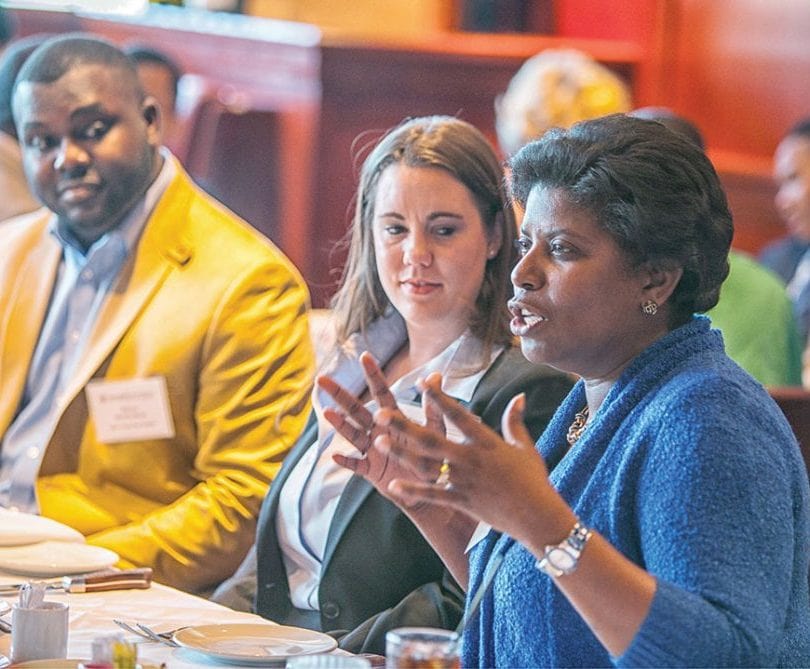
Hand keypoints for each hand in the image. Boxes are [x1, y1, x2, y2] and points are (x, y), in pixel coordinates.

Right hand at [317, 352, 444, 501]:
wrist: (431, 488)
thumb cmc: (433, 457)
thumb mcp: (435, 430)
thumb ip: (433, 406)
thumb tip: (435, 375)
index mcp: (394, 418)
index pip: (381, 393)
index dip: (373, 375)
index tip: (364, 356)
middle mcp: (378, 431)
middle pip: (356, 409)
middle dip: (340, 394)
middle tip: (322, 378)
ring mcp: (372, 450)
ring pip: (352, 434)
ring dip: (340, 424)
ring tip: (327, 412)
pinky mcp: (372, 471)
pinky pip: (356, 465)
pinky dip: (346, 461)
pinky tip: (335, 455)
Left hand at [375, 373, 566, 541]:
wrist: (538, 517)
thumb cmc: (533, 480)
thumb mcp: (524, 447)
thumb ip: (515, 421)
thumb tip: (520, 396)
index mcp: (486, 442)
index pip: (458, 415)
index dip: (439, 397)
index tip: (421, 381)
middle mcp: (471, 459)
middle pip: (431, 439)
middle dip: (405, 426)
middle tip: (381, 414)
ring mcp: (464, 481)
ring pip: (426, 465)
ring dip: (401, 453)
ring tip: (378, 441)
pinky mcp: (462, 501)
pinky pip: (433, 495)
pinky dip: (413, 491)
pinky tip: (392, 486)